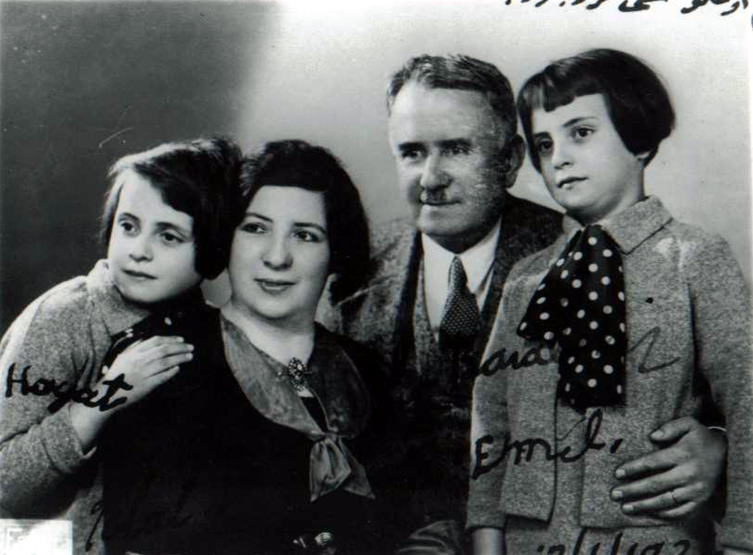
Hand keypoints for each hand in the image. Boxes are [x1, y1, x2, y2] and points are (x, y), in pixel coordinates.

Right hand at [99, 335, 193, 410]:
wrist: (107, 394)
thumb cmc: (117, 375)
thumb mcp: (123, 357)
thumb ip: (136, 347)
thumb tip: (151, 339)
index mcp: (134, 352)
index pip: (155, 341)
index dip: (170, 339)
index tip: (182, 340)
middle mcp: (138, 361)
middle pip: (163, 350)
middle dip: (179, 348)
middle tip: (191, 348)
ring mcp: (142, 373)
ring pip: (164, 362)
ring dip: (179, 358)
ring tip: (189, 357)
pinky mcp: (145, 385)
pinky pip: (161, 377)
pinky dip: (170, 372)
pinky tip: (178, 369)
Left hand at [610, 417, 726, 518]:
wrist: (728, 456)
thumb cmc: (700, 438)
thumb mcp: (689, 425)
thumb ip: (670, 427)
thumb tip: (652, 436)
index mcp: (682, 454)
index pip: (652, 462)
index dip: (633, 468)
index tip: (617, 473)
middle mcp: (688, 474)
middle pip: (655, 484)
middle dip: (633, 490)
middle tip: (614, 494)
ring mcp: (695, 490)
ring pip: (665, 501)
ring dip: (644, 506)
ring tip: (626, 507)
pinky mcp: (699, 501)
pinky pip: (680, 512)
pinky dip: (663, 514)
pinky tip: (647, 513)